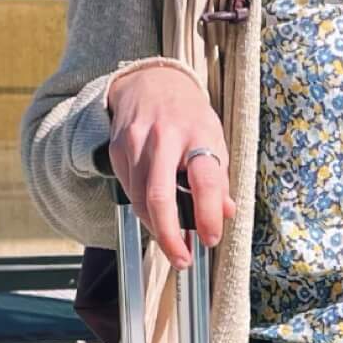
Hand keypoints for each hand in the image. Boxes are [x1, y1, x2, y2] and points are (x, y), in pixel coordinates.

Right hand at [104, 66, 235, 268]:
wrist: (151, 83)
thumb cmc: (189, 115)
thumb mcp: (214, 138)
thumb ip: (220, 177)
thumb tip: (226, 213)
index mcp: (197, 134)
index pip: (205, 182)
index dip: (209, 216)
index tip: (211, 239)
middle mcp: (163, 138)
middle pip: (160, 197)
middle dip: (170, 236)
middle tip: (183, 260)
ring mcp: (135, 143)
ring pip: (140, 200)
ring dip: (157, 228)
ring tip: (173, 241)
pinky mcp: (117, 150)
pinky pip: (129, 190)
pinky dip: (143, 210)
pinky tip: (156, 215)